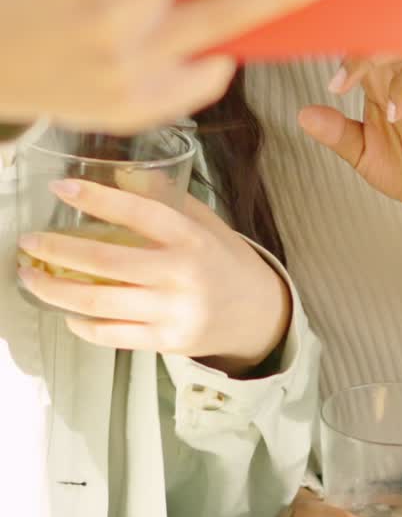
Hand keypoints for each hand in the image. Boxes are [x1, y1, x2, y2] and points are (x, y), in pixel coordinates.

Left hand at [18, 179, 290, 368]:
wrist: (257, 313)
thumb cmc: (224, 259)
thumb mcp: (205, 222)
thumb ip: (166, 200)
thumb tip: (121, 174)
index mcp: (191, 237)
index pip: (139, 212)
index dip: (97, 199)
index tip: (61, 188)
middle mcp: (182, 274)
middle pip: (108, 263)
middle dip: (59, 250)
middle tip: (28, 242)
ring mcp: (173, 312)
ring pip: (101, 302)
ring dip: (57, 290)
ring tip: (31, 277)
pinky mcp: (166, 342)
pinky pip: (113, 335)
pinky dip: (83, 324)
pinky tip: (65, 312)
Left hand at [297, 56, 401, 246]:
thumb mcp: (361, 152)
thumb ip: (336, 133)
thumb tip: (303, 114)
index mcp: (377, 85)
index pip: (358, 49)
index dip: (337, 55)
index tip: (326, 84)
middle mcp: (397, 78)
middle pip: (378, 39)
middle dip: (351, 50)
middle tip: (335, 82)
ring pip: (401, 46)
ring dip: (371, 57)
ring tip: (348, 85)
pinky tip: (392, 113)